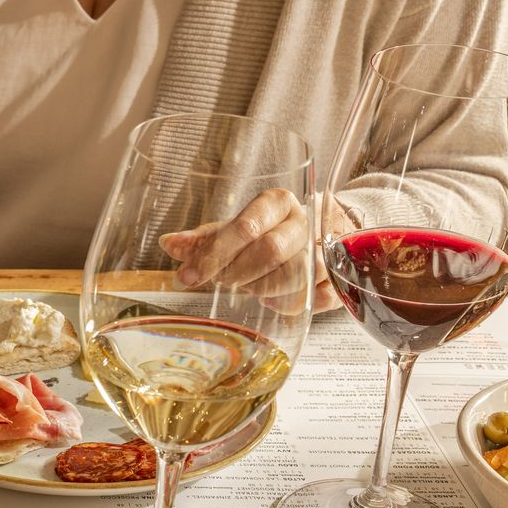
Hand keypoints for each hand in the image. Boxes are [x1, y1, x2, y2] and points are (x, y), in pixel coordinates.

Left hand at [159, 187, 340, 311]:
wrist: (321, 229)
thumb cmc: (267, 230)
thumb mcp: (232, 230)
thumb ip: (202, 239)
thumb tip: (169, 244)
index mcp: (278, 202)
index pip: (247, 226)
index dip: (215, 254)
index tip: (189, 277)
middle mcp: (305, 222)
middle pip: (271, 251)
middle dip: (237, 273)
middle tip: (222, 281)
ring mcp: (325, 251)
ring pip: (296, 276)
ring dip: (262, 289)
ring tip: (248, 286)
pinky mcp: (337, 279)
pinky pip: (318, 299)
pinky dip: (291, 304)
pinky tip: (272, 302)